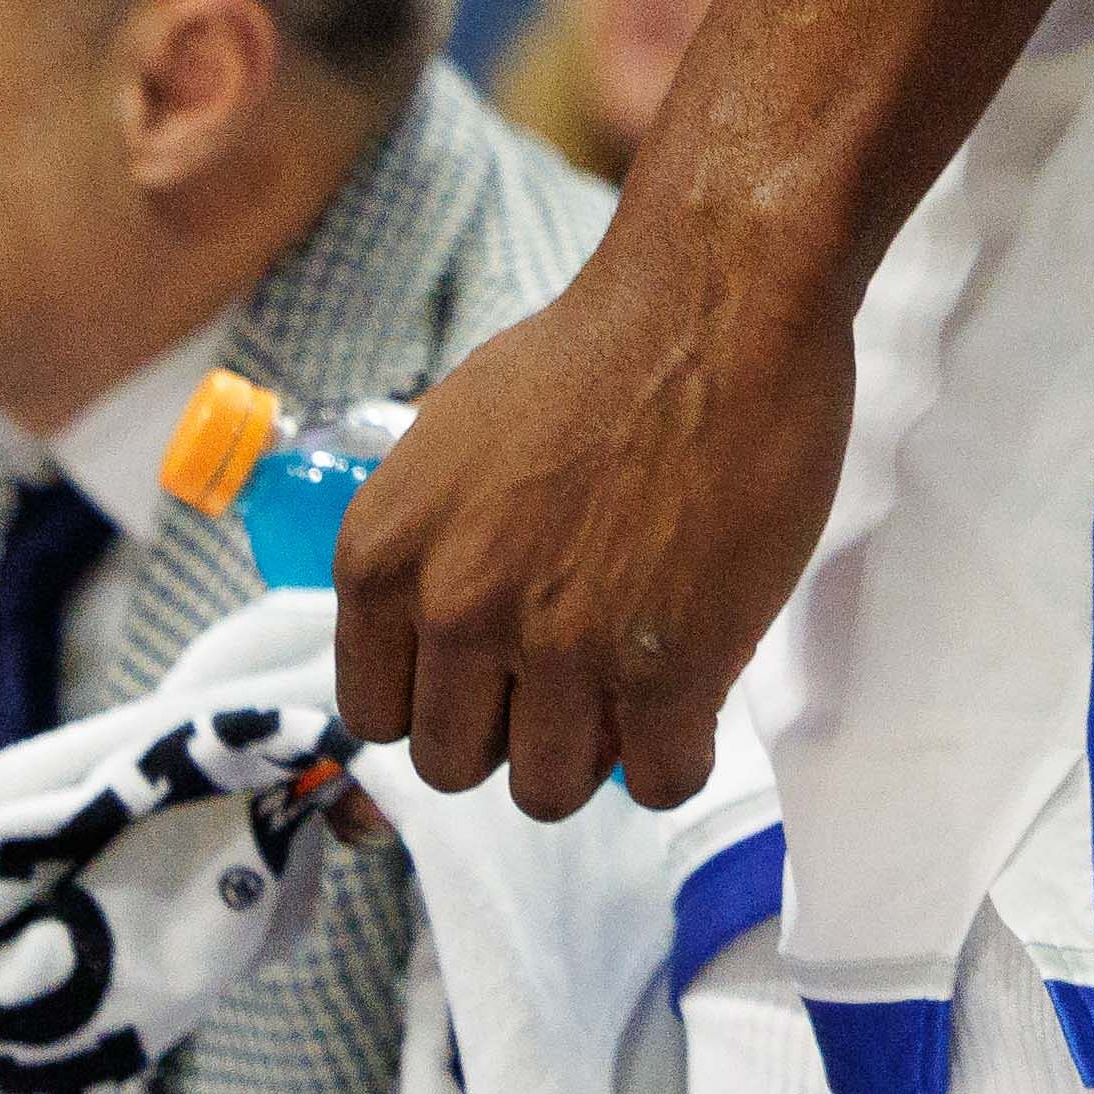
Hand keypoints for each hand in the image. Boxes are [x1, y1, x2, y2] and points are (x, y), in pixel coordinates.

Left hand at [325, 207, 851, 816]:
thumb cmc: (597, 353)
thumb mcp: (451, 443)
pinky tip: (695, 702)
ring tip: (636, 691)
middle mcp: (454, 613)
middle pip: (456, 764)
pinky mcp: (669, 669)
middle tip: (575, 680)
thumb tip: (443, 632)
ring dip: (595, 752)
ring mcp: (561, 649)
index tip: (496, 679)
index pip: (378, 714)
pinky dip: (677, 757)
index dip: (446, 701)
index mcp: (384, 558)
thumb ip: (433, 546)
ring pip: (548, 790)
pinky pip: (658, 782)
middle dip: (516, 732)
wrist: (715, 303)